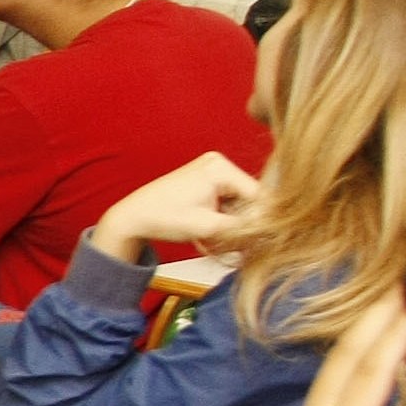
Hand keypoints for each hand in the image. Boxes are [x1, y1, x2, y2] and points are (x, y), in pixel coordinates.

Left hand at [91, 152, 259, 258]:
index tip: (257, 242)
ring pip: (239, 205)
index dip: (259, 222)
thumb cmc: (163, 218)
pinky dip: (220, 220)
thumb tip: (273, 232)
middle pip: (249, 200)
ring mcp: (212, 170)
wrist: (132, 217)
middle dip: (241, 224)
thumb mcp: (208, 227)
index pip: (259, 197)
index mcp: (221, 168)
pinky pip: (226, 203)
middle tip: (225, 242)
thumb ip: (243, 229)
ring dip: (230, 225)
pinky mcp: (206, 181)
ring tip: (211, 238)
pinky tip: (206, 232)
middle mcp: (219, 163)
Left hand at [234, 298, 405, 405]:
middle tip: (400, 286)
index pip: (371, 371)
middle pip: (346, 359)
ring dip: (360, 338)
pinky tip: (362, 363)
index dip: (394, 334)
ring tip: (386, 312)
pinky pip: (327, 390)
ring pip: (332, 372)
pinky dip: (349, 364)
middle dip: (374, 319)